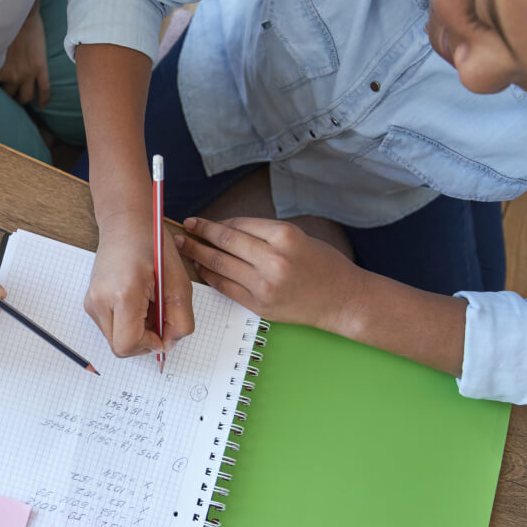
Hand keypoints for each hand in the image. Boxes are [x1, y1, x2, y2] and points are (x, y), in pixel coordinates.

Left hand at [0, 4, 50, 106]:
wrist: (22, 12)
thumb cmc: (3, 25)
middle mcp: (12, 74)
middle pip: (9, 95)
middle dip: (7, 97)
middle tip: (6, 97)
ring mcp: (28, 73)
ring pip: (26, 96)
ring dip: (22, 100)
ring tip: (20, 100)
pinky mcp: (41, 68)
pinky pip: (44, 89)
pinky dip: (44, 100)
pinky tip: (42, 106)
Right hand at [85, 214, 194, 357]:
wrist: (125, 223)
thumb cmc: (152, 245)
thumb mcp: (179, 283)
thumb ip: (180, 320)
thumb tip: (169, 344)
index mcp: (123, 294)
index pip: (128, 345)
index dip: (149, 346)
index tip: (163, 331)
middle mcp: (100, 301)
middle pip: (120, 347)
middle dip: (144, 339)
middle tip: (159, 315)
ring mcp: (91, 302)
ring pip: (115, 339)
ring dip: (136, 331)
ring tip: (148, 304)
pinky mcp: (90, 302)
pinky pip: (110, 327)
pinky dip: (127, 323)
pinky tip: (138, 301)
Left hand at [174, 216, 362, 330]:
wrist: (342, 299)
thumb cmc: (323, 265)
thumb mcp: (298, 237)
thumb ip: (263, 233)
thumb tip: (225, 230)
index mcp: (284, 237)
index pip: (237, 226)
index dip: (213, 223)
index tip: (199, 221)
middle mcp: (273, 260)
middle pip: (224, 243)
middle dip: (199, 235)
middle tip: (183, 230)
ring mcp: (265, 285)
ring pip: (220, 265)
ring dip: (198, 255)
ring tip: (184, 247)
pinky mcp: (260, 305)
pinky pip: (226, 287)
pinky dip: (210, 276)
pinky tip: (201, 268)